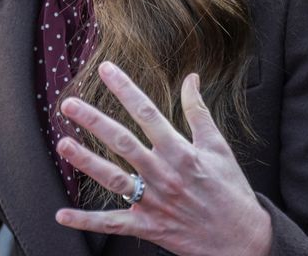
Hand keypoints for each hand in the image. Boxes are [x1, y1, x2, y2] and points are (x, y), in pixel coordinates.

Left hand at [55, 62, 271, 255]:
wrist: (246, 240)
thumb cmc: (231, 191)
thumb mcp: (219, 147)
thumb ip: (199, 111)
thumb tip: (191, 78)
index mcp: (181, 152)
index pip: (148, 113)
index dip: (125, 89)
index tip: (105, 68)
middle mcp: (164, 174)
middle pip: (123, 142)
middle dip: (94, 121)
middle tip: (68, 104)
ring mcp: (155, 201)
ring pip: (114, 179)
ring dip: (86, 162)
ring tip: (62, 144)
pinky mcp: (149, 226)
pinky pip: (113, 223)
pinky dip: (87, 221)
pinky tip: (62, 215)